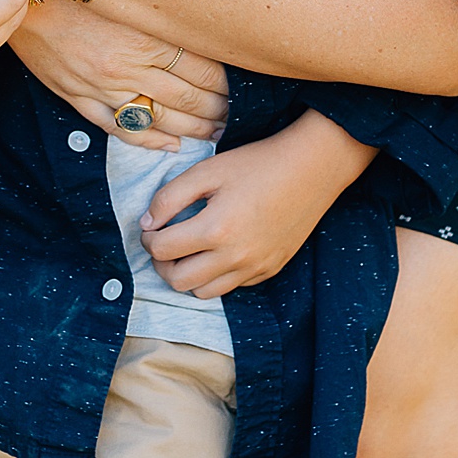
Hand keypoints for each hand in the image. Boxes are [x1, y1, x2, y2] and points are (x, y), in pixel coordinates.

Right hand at [9, 0, 227, 154]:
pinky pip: (120, 128)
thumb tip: (200, 25)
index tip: (236, 88)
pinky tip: (171, 145)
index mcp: (145, 36)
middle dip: (215, 111)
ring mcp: (102, 86)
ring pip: (159, 118)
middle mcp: (127, 66)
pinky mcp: (78, 96)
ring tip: (212, 133)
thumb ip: (161, 14)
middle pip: (187, 98)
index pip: (200, 69)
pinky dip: (149, 140)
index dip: (223, 84)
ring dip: (191, 130)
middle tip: (230, 116)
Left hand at [140, 112, 379, 294]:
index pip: (163, 250)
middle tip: (163, 243)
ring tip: (187, 251)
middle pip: (179, 282)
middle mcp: (234, 257)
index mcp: (215, 229)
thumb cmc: (257, 164)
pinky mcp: (269, 270)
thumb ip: (170, 197)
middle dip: (162, 264)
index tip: (150, 228)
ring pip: (204, 293)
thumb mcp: (207, 170)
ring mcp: (254, 268)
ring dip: (188, 276)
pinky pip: (231, 286)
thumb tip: (146, 223)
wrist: (310, 169)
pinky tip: (218, 251)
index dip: (147, 239)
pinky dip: (216, 276)